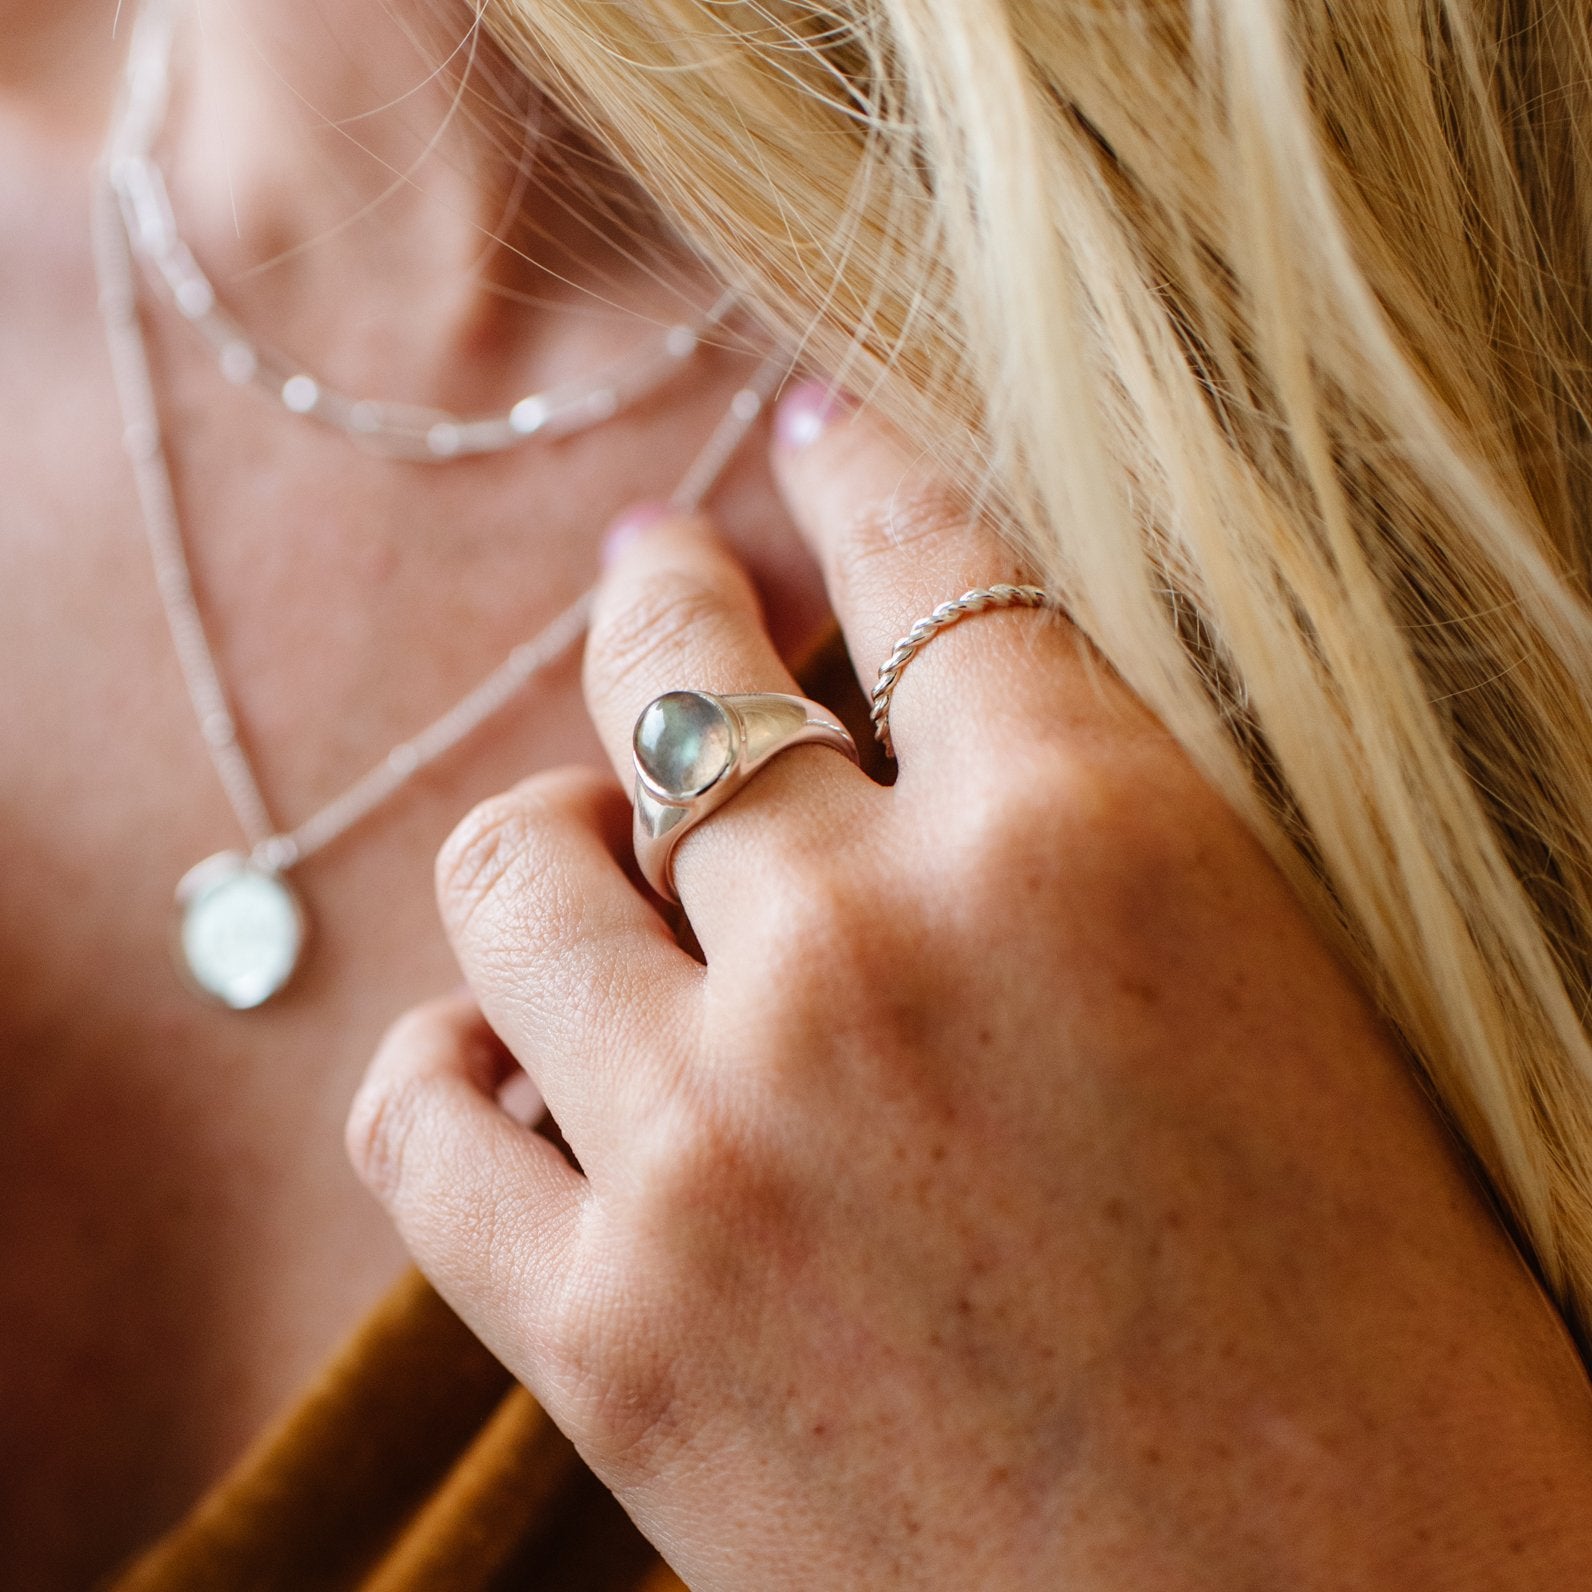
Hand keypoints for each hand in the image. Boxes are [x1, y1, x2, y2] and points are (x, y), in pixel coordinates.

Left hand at [349, 386, 1591, 1588]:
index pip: (933, 572)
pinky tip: (504, 1056)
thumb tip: (909, 722)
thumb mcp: (1259, 996)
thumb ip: (1070, 839)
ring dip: (547, 831)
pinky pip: (420, 1116)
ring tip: (577, 835)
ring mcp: (718, 1141)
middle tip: (660, 577)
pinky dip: (447, 1058)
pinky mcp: (612, 1336)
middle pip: (684, 690)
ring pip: (520, 871)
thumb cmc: (1367, 1333)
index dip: (864, 481)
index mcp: (1096, 844)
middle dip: (667, 605)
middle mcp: (878, 954)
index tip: (809, 429)